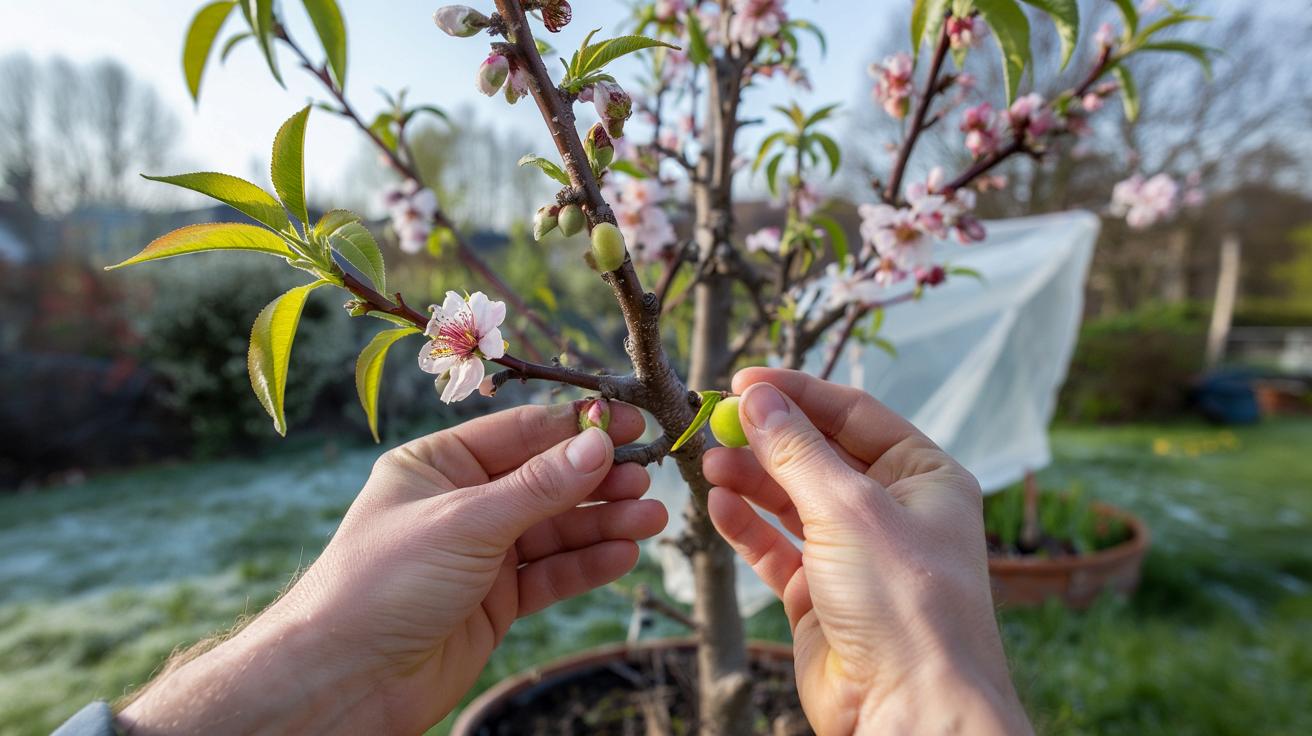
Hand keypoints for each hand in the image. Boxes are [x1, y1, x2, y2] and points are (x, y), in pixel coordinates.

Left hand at [119, 401, 666, 734]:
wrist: (345, 680)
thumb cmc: (382, 584)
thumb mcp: (465, 522)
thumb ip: (538, 487)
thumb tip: (598, 444)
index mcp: (438, 464)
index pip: (521, 433)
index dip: (579, 428)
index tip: (632, 422)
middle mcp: (462, 503)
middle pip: (546, 481)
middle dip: (598, 479)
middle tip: (650, 475)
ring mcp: (480, 553)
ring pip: (555, 529)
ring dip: (603, 522)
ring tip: (652, 517)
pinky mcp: (495, 600)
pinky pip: (551, 573)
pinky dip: (587, 563)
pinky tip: (624, 554)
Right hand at [703, 369, 1030, 735]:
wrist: (908, 707)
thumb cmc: (906, 603)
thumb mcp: (848, 507)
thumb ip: (796, 450)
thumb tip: (758, 397)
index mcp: (924, 476)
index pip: (853, 413)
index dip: (798, 394)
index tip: (744, 382)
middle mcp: (893, 510)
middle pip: (819, 454)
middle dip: (768, 438)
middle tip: (715, 423)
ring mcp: (856, 554)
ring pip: (792, 500)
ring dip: (751, 478)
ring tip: (709, 462)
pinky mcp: (822, 595)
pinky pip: (776, 547)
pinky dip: (747, 525)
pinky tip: (718, 503)